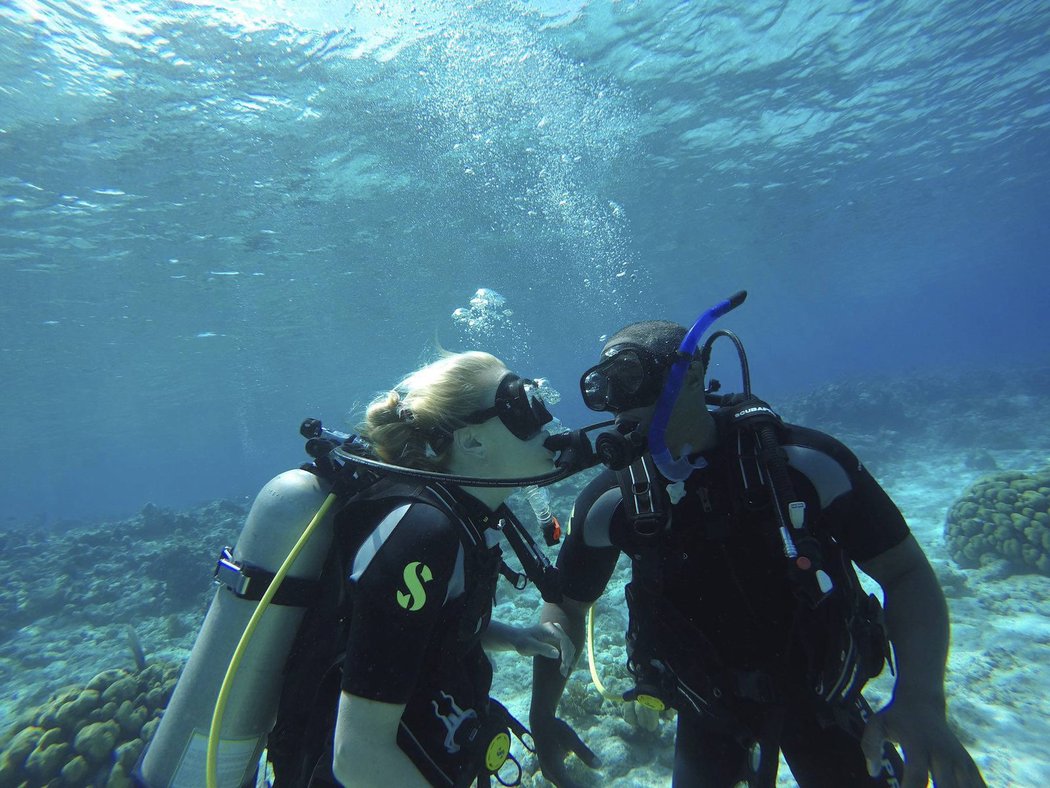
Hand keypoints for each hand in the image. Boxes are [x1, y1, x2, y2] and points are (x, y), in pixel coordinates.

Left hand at [511, 622, 576, 677]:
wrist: (519, 639)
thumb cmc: (522, 642)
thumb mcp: (530, 645)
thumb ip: (543, 649)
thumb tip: (557, 654)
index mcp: (550, 628)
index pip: (563, 640)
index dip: (565, 653)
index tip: (564, 664)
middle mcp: (556, 629)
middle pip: (568, 644)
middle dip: (568, 658)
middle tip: (563, 672)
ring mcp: (558, 634)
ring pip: (569, 647)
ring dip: (569, 659)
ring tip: (564, 672)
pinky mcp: (558, 640)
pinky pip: (566, 649)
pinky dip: (567, 658)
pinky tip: (566, 667)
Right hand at [529, 715, 599, 787]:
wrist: (540, 723)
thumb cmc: (556, 728)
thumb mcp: (571, 737)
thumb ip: (584, 752)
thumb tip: (599, 766)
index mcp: (553, 767)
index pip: (569, 787)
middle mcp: (549, 773)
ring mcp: (548, 774)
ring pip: (564, 787)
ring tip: (589, 786)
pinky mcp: (551, 772)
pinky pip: (563, 783)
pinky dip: (572, 786)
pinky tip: (582, 786)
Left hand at [860, 698, 986, 787]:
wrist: (923, 703)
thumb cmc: (896, 719)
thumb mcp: (877, 724)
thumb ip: (870, 745)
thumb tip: (873, 771)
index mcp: (919, 745)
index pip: (918, 776)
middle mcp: (943, 754)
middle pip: (947, 787)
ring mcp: (960, 761)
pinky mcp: (970, 767)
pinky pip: (981, 787)